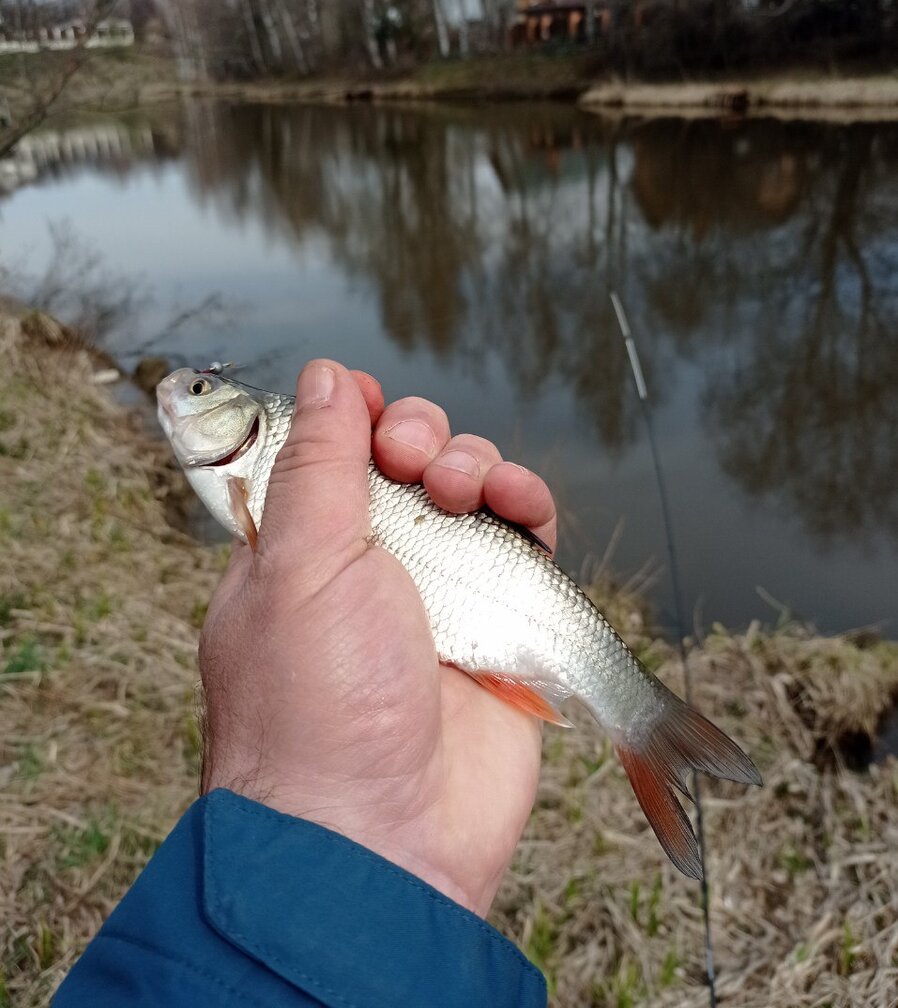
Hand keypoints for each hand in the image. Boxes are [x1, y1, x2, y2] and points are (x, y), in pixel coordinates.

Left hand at [199, 361, 557, 915]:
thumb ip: (320, 465)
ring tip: (470, 487)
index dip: (355, 419)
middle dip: (419, 437)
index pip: (330, 455)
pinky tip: (522, 504)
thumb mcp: (297, 567)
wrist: (385, 839)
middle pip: (405, 464)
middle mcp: (367, 569)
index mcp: (297, 553)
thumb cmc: (317, 708)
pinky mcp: (500, 626)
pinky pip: (523, 544)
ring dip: (477, 465)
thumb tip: (326, 376)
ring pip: (471, 496)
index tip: (371, 405)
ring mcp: (437, 597)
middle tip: (418, 457)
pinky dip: (529, 508)